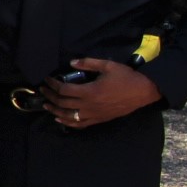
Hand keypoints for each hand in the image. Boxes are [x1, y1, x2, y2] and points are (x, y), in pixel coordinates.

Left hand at [41, 57, 161, 129]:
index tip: (47, 80)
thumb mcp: (108, 66)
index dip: (52, 85)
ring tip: (46, 105)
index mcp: (90, 92)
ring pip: (69, 116)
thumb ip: (88, 63)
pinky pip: (81, 124)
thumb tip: (71, 62)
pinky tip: (60, 119)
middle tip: (43, 91)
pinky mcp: (100, 119)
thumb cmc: (126, 77)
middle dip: (50, 96)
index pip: (64, 90)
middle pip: (63, 103)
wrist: (144, 91)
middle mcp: (89, 105)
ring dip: (55, 111)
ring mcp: (94, 114)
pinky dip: (68, 122)